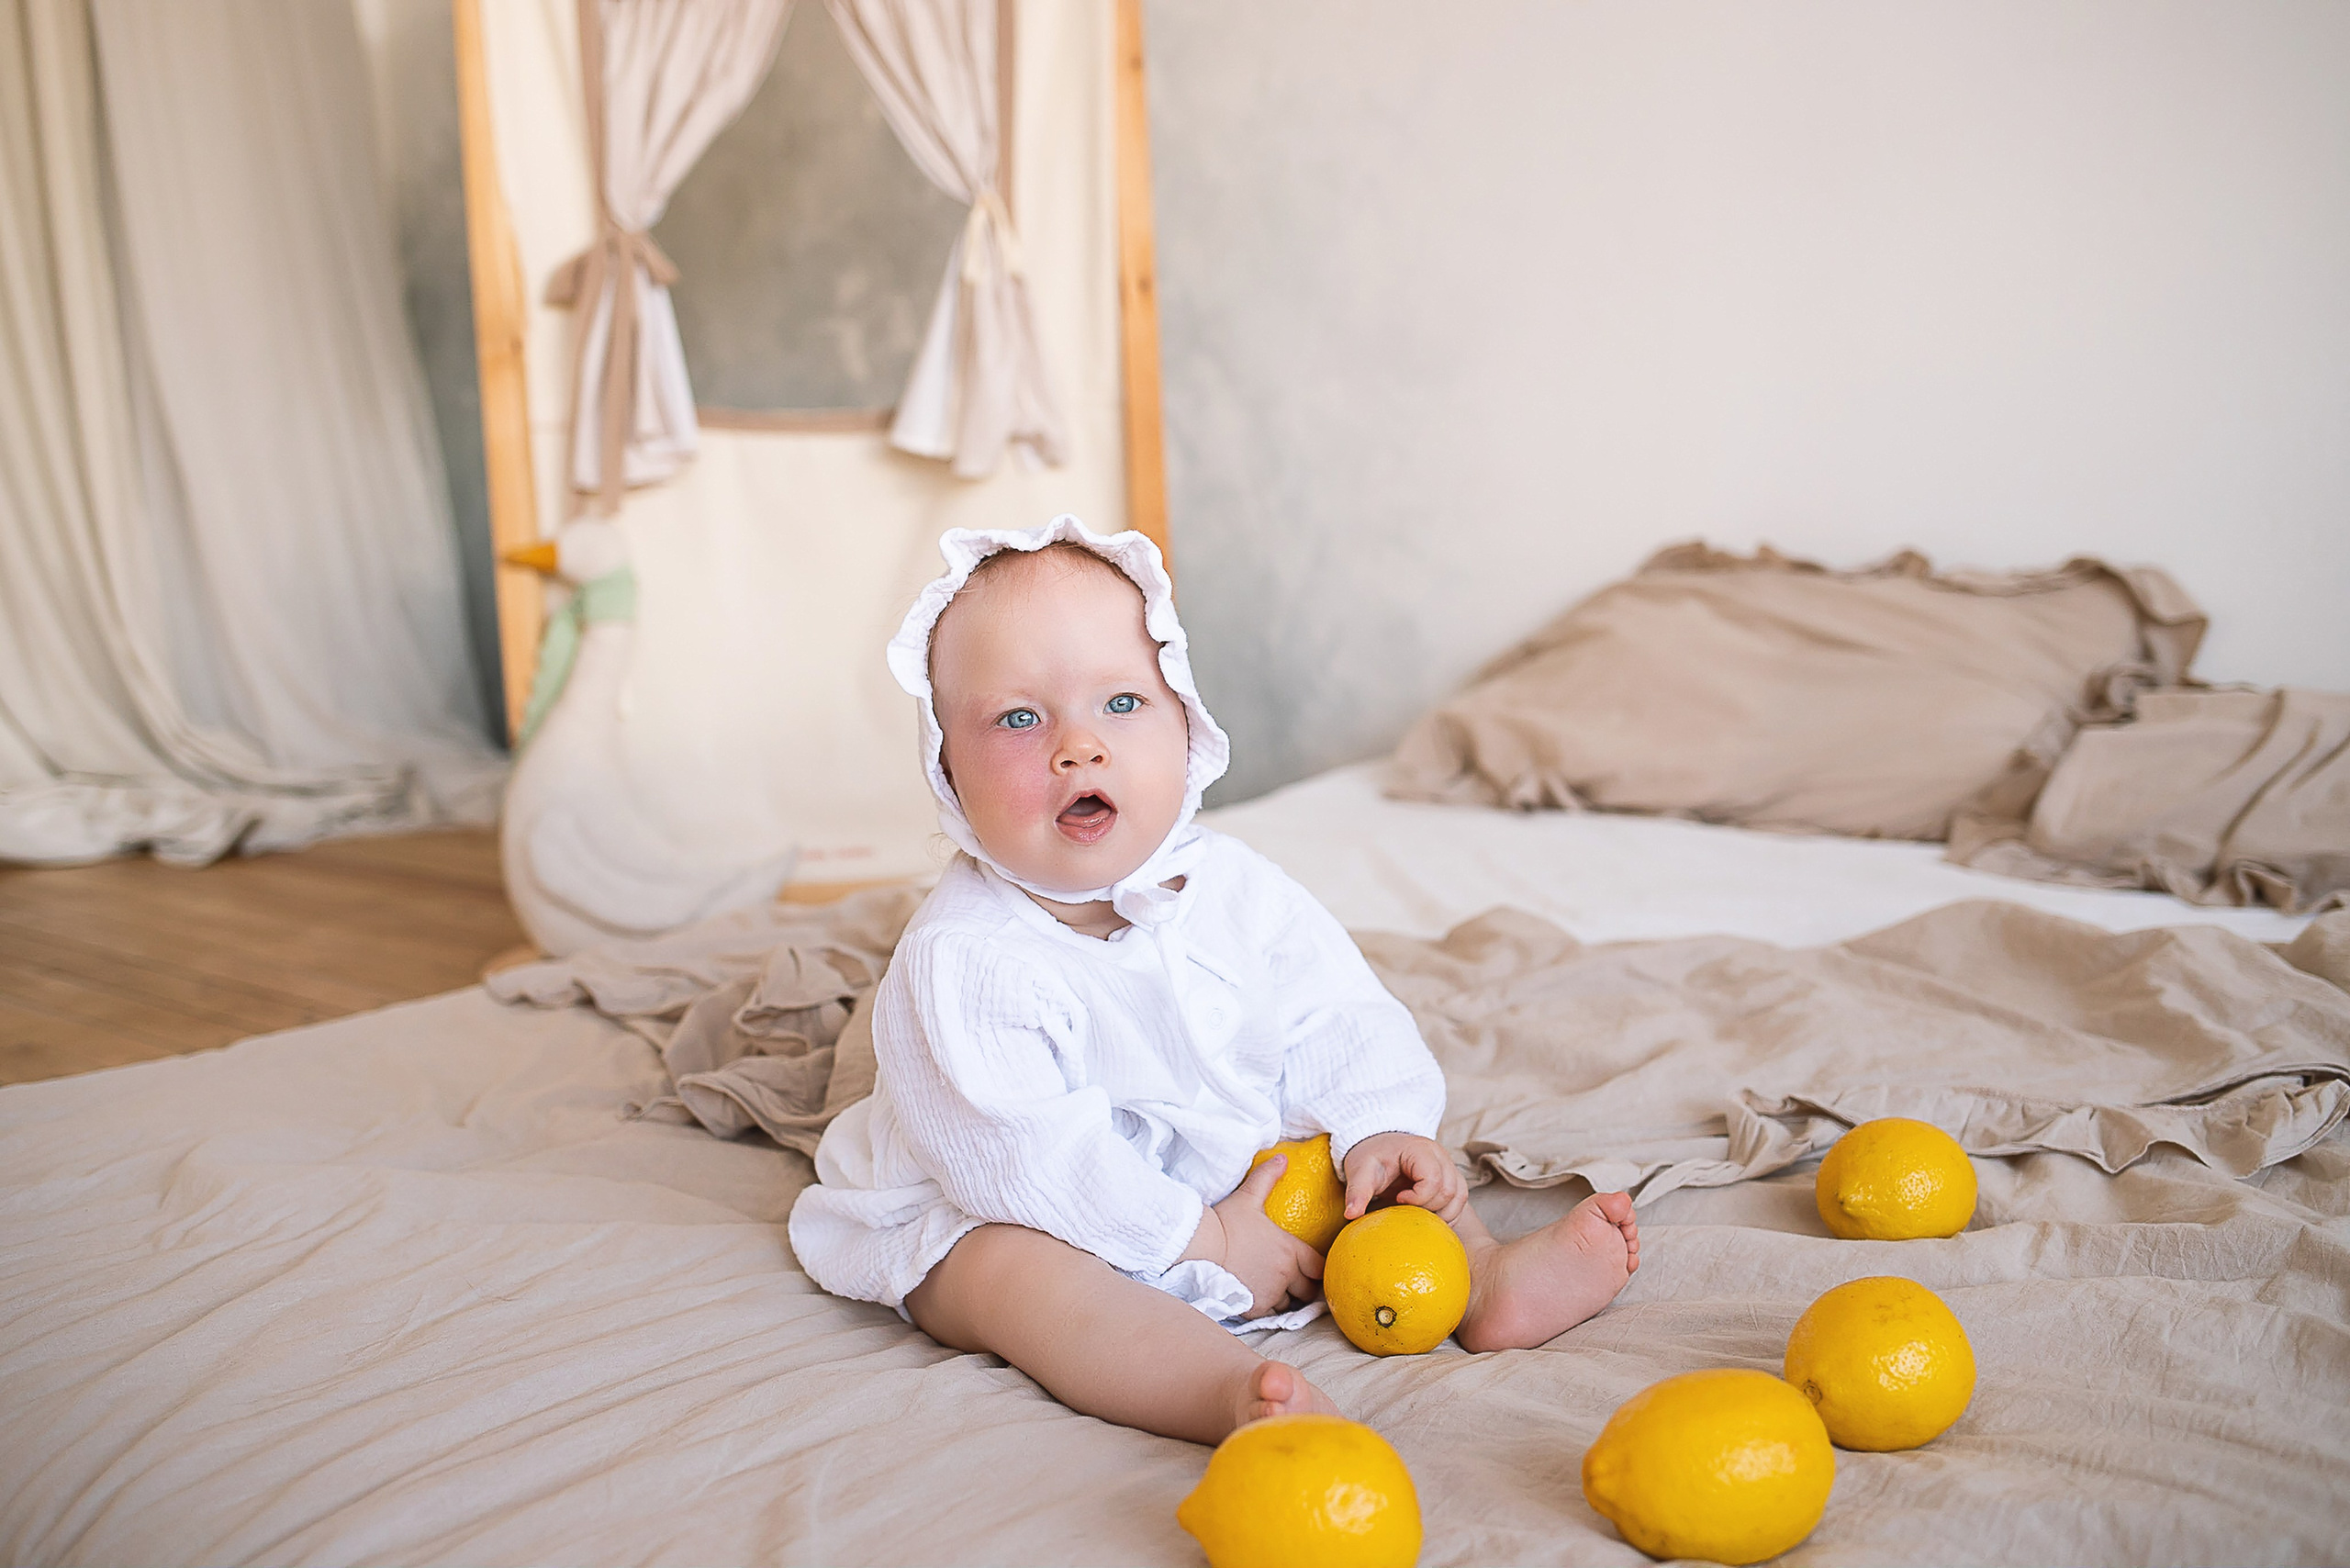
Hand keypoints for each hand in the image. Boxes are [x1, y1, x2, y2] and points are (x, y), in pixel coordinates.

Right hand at [1182, 1155, 1326, 1318]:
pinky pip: (1268, 1312)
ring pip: (1287, 1303)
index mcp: (1290, 1250)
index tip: (1311, 1268)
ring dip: (1283, 1297)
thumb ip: (1266, 1178)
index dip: (1317, 1269)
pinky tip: (1253, 1293)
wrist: (1198, 1249)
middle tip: (1292, 1280)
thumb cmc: (1224, 1223)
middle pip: (1308, 1290)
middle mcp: (1285, 1274)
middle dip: (1303, 1287)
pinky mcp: (1255, 1308)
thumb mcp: (1247, 1198)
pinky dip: (1265, 1306)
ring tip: (1268, 1286)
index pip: (1319, 1267)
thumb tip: (1282, 1157)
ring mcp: (1271, 1293)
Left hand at [1342, 1132, 1466, 1223]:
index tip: (1398, 1200)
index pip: (1434, 1179)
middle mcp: (1440, 1156)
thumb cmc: (1370, 1156)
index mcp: (1420, 1150)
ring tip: (1417, 1216)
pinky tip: (1427, 1218)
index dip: (1418, 1197)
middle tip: (1406, 1211)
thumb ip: (1357, 1191)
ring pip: (1459, 1197)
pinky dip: (1447, 1214)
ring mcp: (1448, 1167)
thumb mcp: (1360, 1171)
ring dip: (1441, 1214)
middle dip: (1429, 1208)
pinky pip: (1459, 1201)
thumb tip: (1351, 1215)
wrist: (1377, 1145)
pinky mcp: (1451, 1178)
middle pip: (1450, 1191)